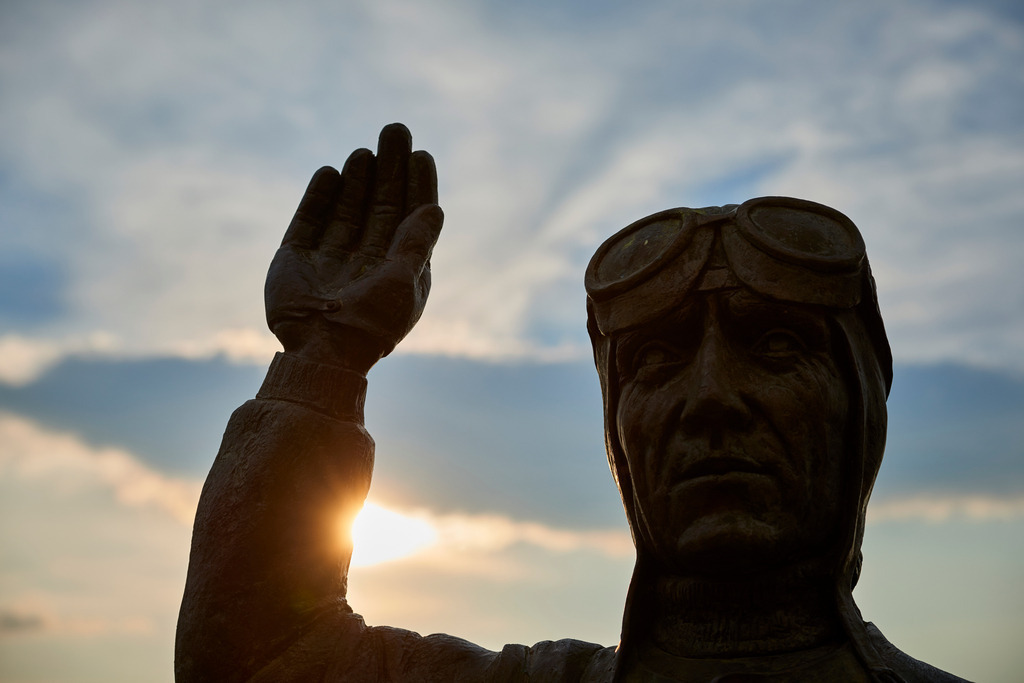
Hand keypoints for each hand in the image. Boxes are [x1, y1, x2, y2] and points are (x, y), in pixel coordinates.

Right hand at [265, 124, 441, 372]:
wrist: (322, 353)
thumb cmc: (373, 324)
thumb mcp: (404, 281)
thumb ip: (416, 243)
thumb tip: (435, 209)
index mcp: (396, 270)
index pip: (409, 218)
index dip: (416, 186)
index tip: (421, 155)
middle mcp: (364, 261)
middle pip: (379, 205)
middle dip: (388, 170)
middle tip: (395, 130)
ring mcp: (329, 259)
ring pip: (347, 209)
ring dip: (357, 179)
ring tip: (366, 151)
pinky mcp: (296, 259)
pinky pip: (309, 220)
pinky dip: (320, 196)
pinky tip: (332, 172)